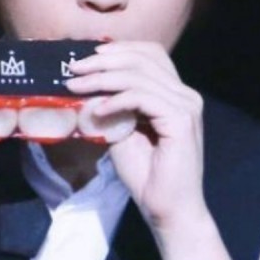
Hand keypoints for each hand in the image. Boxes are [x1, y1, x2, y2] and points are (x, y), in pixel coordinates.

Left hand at [66, 41, 208, 240]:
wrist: (167, 210)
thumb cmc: (146, 175)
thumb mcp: (121, 131)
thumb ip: (110, 106)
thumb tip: (84, 86)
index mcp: (175, 93)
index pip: (150, 54)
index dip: (119, 49)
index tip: (86, 57)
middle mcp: (185, 94)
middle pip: (143, 58)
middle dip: (103, 60)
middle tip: (73, 68)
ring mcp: (186, 106)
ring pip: (139, 76)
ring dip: (102, 78)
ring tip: (75, 86)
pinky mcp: (181, 121)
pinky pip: (141, 97)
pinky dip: (115, 99)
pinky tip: (97, 109)